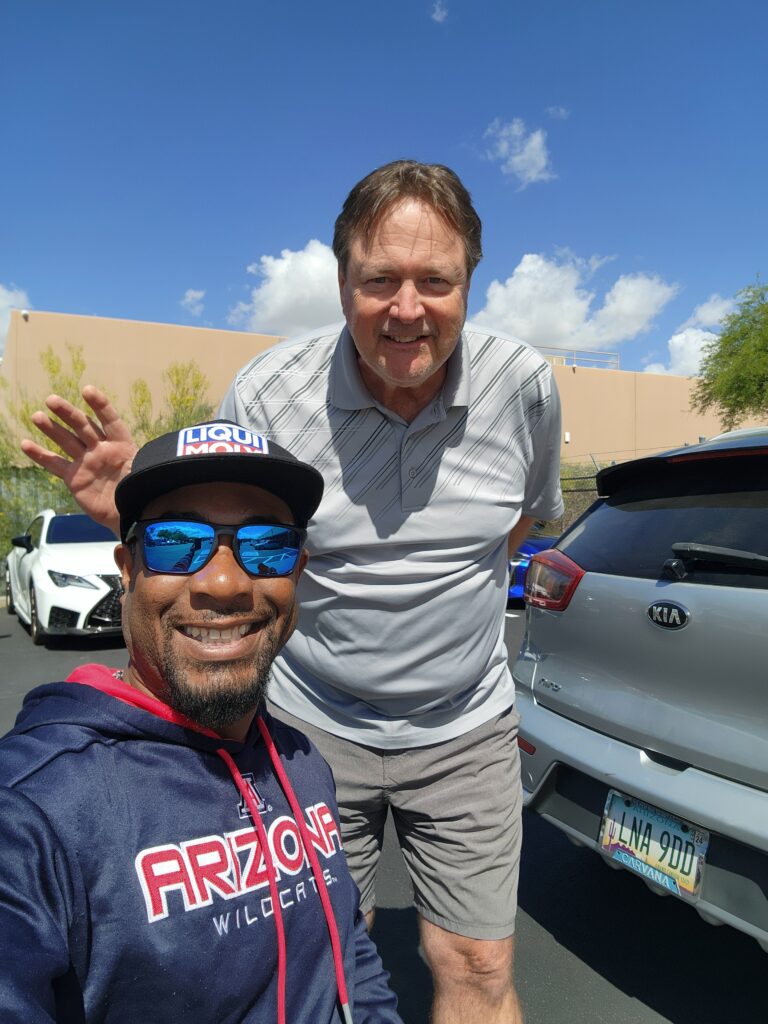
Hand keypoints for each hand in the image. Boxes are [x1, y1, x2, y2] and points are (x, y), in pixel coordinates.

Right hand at [20, 386, 136, 536]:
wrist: (131, 514)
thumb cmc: (143, 490)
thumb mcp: (148, 472)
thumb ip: (147, 460)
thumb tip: (166, 453)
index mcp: (122, 444)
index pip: (110, 420)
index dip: (100, 405)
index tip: (87, 391)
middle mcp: (102, 448)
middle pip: (83, 426)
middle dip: (68, 413)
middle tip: (52, 399)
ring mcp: (86, 461)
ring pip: (66, 441)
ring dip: (51, 429)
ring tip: (37, 416)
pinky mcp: (74, 477)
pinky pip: (55, 464)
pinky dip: (40, 455)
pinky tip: (25, 444)